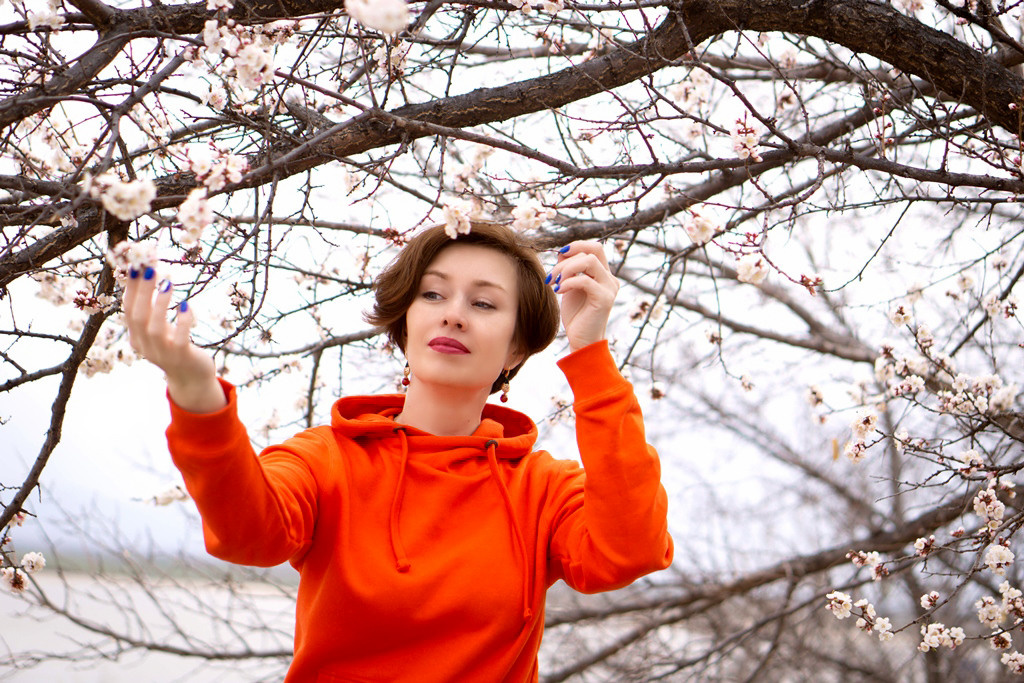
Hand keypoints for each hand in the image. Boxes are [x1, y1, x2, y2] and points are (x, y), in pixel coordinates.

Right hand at [122, 267, 225, 412]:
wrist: (192, 378)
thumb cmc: (176, 347)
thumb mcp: (160, 329)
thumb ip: (152, 310)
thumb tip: (149, 275)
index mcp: (136, 337)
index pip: (128, 309)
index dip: (130, 287)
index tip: (135, 265)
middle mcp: (145, 346)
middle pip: (138, 316)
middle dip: (142, 290)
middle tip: (150, 267)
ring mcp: (163, 353)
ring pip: (155, 328)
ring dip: (160, 303)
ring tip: (168, 281)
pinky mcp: (182, 357)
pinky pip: (180, 338)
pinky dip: (182, 321)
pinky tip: (187, 305)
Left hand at [548, 242, 618, 351]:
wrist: (582, 340)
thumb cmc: (576, 316)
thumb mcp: (570, 287)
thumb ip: (569, 269)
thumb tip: (562, 252)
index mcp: (603, 274)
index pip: (595, 247)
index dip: (576, 245)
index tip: (558, 255)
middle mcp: (610, 279)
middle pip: (594, 249)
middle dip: (568, 258)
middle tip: (552, 275)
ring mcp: (609, 288)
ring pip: (589, 261)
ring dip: (566, 268)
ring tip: (555, 283)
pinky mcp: (604, 299)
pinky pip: (585, 280)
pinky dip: (568, 282)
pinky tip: (559, 291)